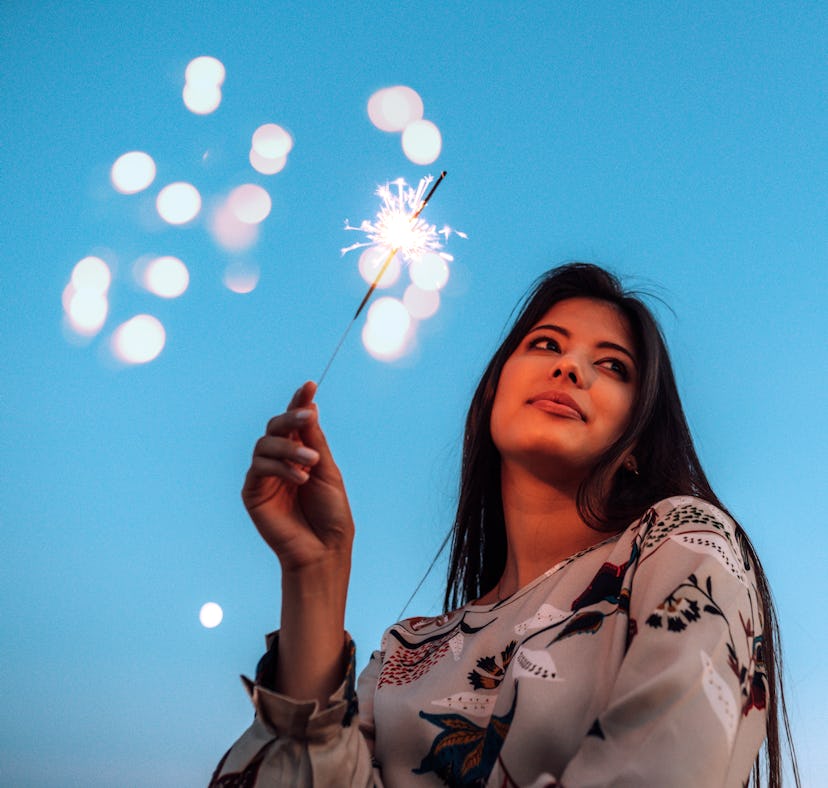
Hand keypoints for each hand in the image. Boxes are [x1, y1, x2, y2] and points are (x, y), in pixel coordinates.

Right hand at [242, 381, 353, 572]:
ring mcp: (264, 476)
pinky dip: (280, 467)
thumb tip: (310, 408)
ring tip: (311, 461)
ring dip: (289, 447)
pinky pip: (259, 468)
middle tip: (308, 416)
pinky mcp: (252, 493)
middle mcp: (280, 461)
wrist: (324, 549)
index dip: (300, 402)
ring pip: (265, 444)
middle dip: (291, 417)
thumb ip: (314, 441)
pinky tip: (300, 478)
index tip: (310, 385)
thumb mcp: (327, 471)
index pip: (297, 423)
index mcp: (300, 453)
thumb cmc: (330, 513)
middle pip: (275, 427)